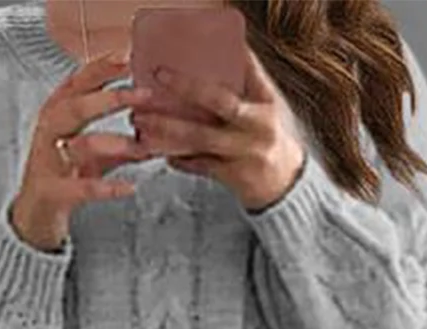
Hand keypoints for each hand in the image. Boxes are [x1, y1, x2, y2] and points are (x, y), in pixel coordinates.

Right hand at [11, 49, 159, 248]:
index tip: (127, 55)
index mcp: (57, 114)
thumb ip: (119, 141)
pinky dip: (106, 188)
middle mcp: (49, 132)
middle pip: (75, 107)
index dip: (101, 68)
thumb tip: (156, 132)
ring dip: (111, 143)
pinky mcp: (52, 192)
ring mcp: (47, 162)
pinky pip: (79, 188)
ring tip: (140, 147)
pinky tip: (129, 187)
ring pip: (77, 145)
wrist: (33, 215)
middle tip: (144, 94)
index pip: (77, 83)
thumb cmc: (62, 176)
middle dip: (110, 98)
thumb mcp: (91, 153)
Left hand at [131, 45, 306, 212]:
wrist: (285, 182)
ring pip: (199, 140)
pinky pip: (199, 166)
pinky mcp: (231, 176)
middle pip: (216, 106)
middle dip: (183, 92)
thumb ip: (251, 79)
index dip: (204, 74)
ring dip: (167, 130)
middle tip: (150, 89)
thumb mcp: (268, 105)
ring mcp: (242, 154)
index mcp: (263, 106)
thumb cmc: (270, 136)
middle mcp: (254, 129)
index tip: (167, 69)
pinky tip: (159, 150)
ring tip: (141, 121)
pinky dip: (179, 158)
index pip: (236, 81)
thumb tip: (235, 48)